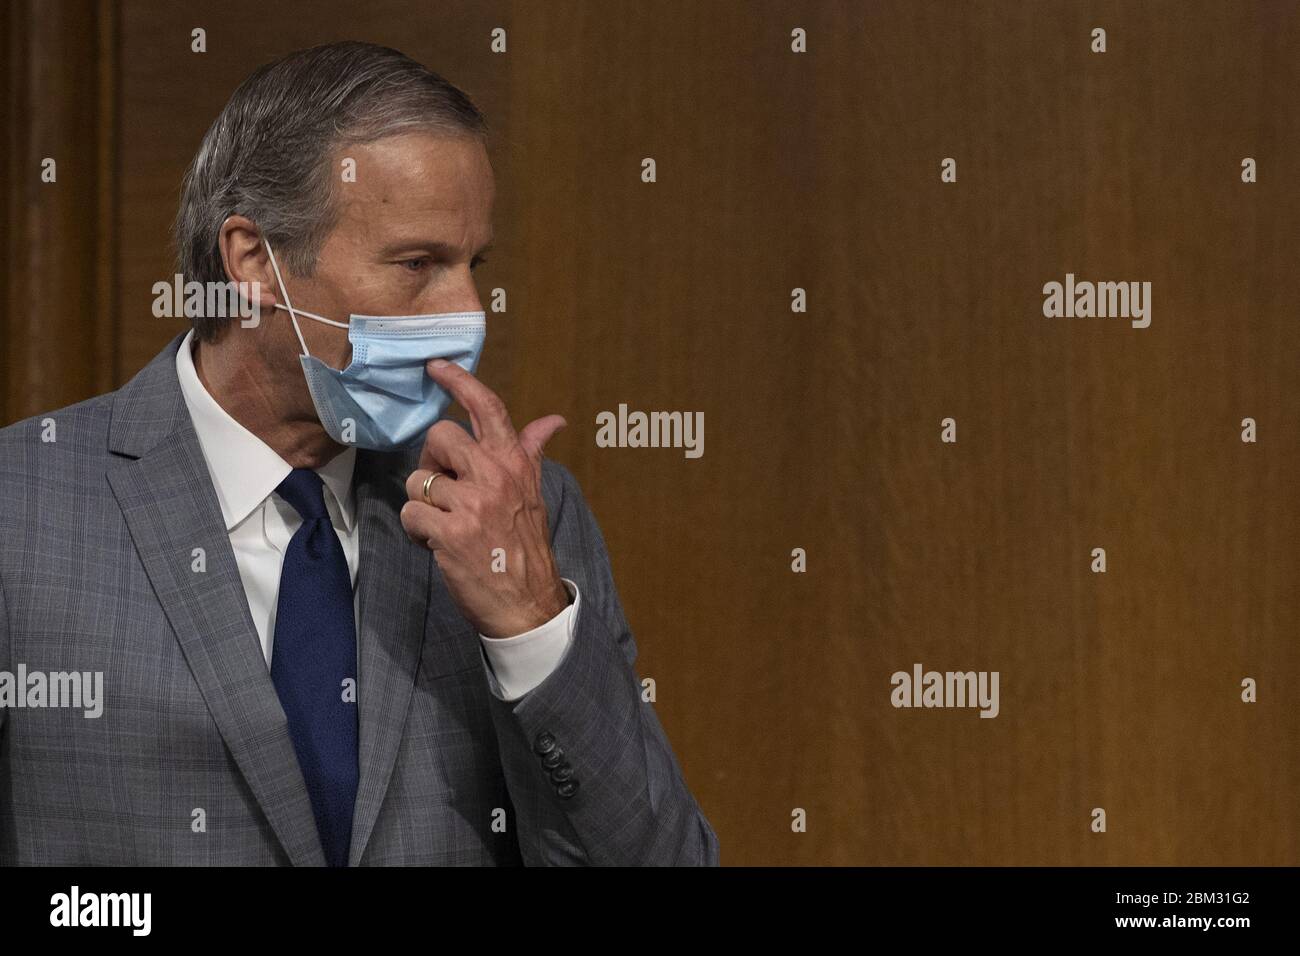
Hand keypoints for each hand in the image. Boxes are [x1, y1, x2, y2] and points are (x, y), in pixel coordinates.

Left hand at [400, 359, 569, 638]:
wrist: (526, 603)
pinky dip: (415, 531)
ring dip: (422, 504)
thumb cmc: (524, 546)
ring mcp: (472, 504)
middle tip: (444, 490)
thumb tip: (552, 420)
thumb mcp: (533, 494)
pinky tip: (435, 544)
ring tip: (443, 525)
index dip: (459, 380)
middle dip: (432, 462)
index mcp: (514, 463)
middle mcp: (495, 476)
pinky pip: (410, 514)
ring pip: (418, 479)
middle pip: (439, 436)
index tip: (436, 366)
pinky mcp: (450, 533)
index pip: (487, 408)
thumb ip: (531, 452)